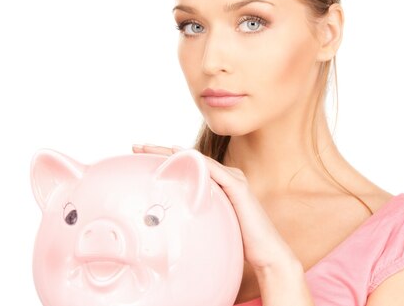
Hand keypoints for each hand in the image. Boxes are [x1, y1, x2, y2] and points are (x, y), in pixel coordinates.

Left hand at [132, 143, 299, 271]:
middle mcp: (225, 177)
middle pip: (188, 159)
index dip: (162, 160)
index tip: (139, 157)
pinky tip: (177, 155)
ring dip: (170, 153)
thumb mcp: (209, 228)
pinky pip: (212, 170)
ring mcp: (233, 179)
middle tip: (135, 147)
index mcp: (218, 185)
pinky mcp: (238, 187)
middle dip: (160, 151)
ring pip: (197, 160)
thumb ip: (193, 221)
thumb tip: (166, 231)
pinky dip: (194, 161)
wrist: (268, 256)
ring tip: (148, 150)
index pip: (187, 167)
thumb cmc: (239, 245)